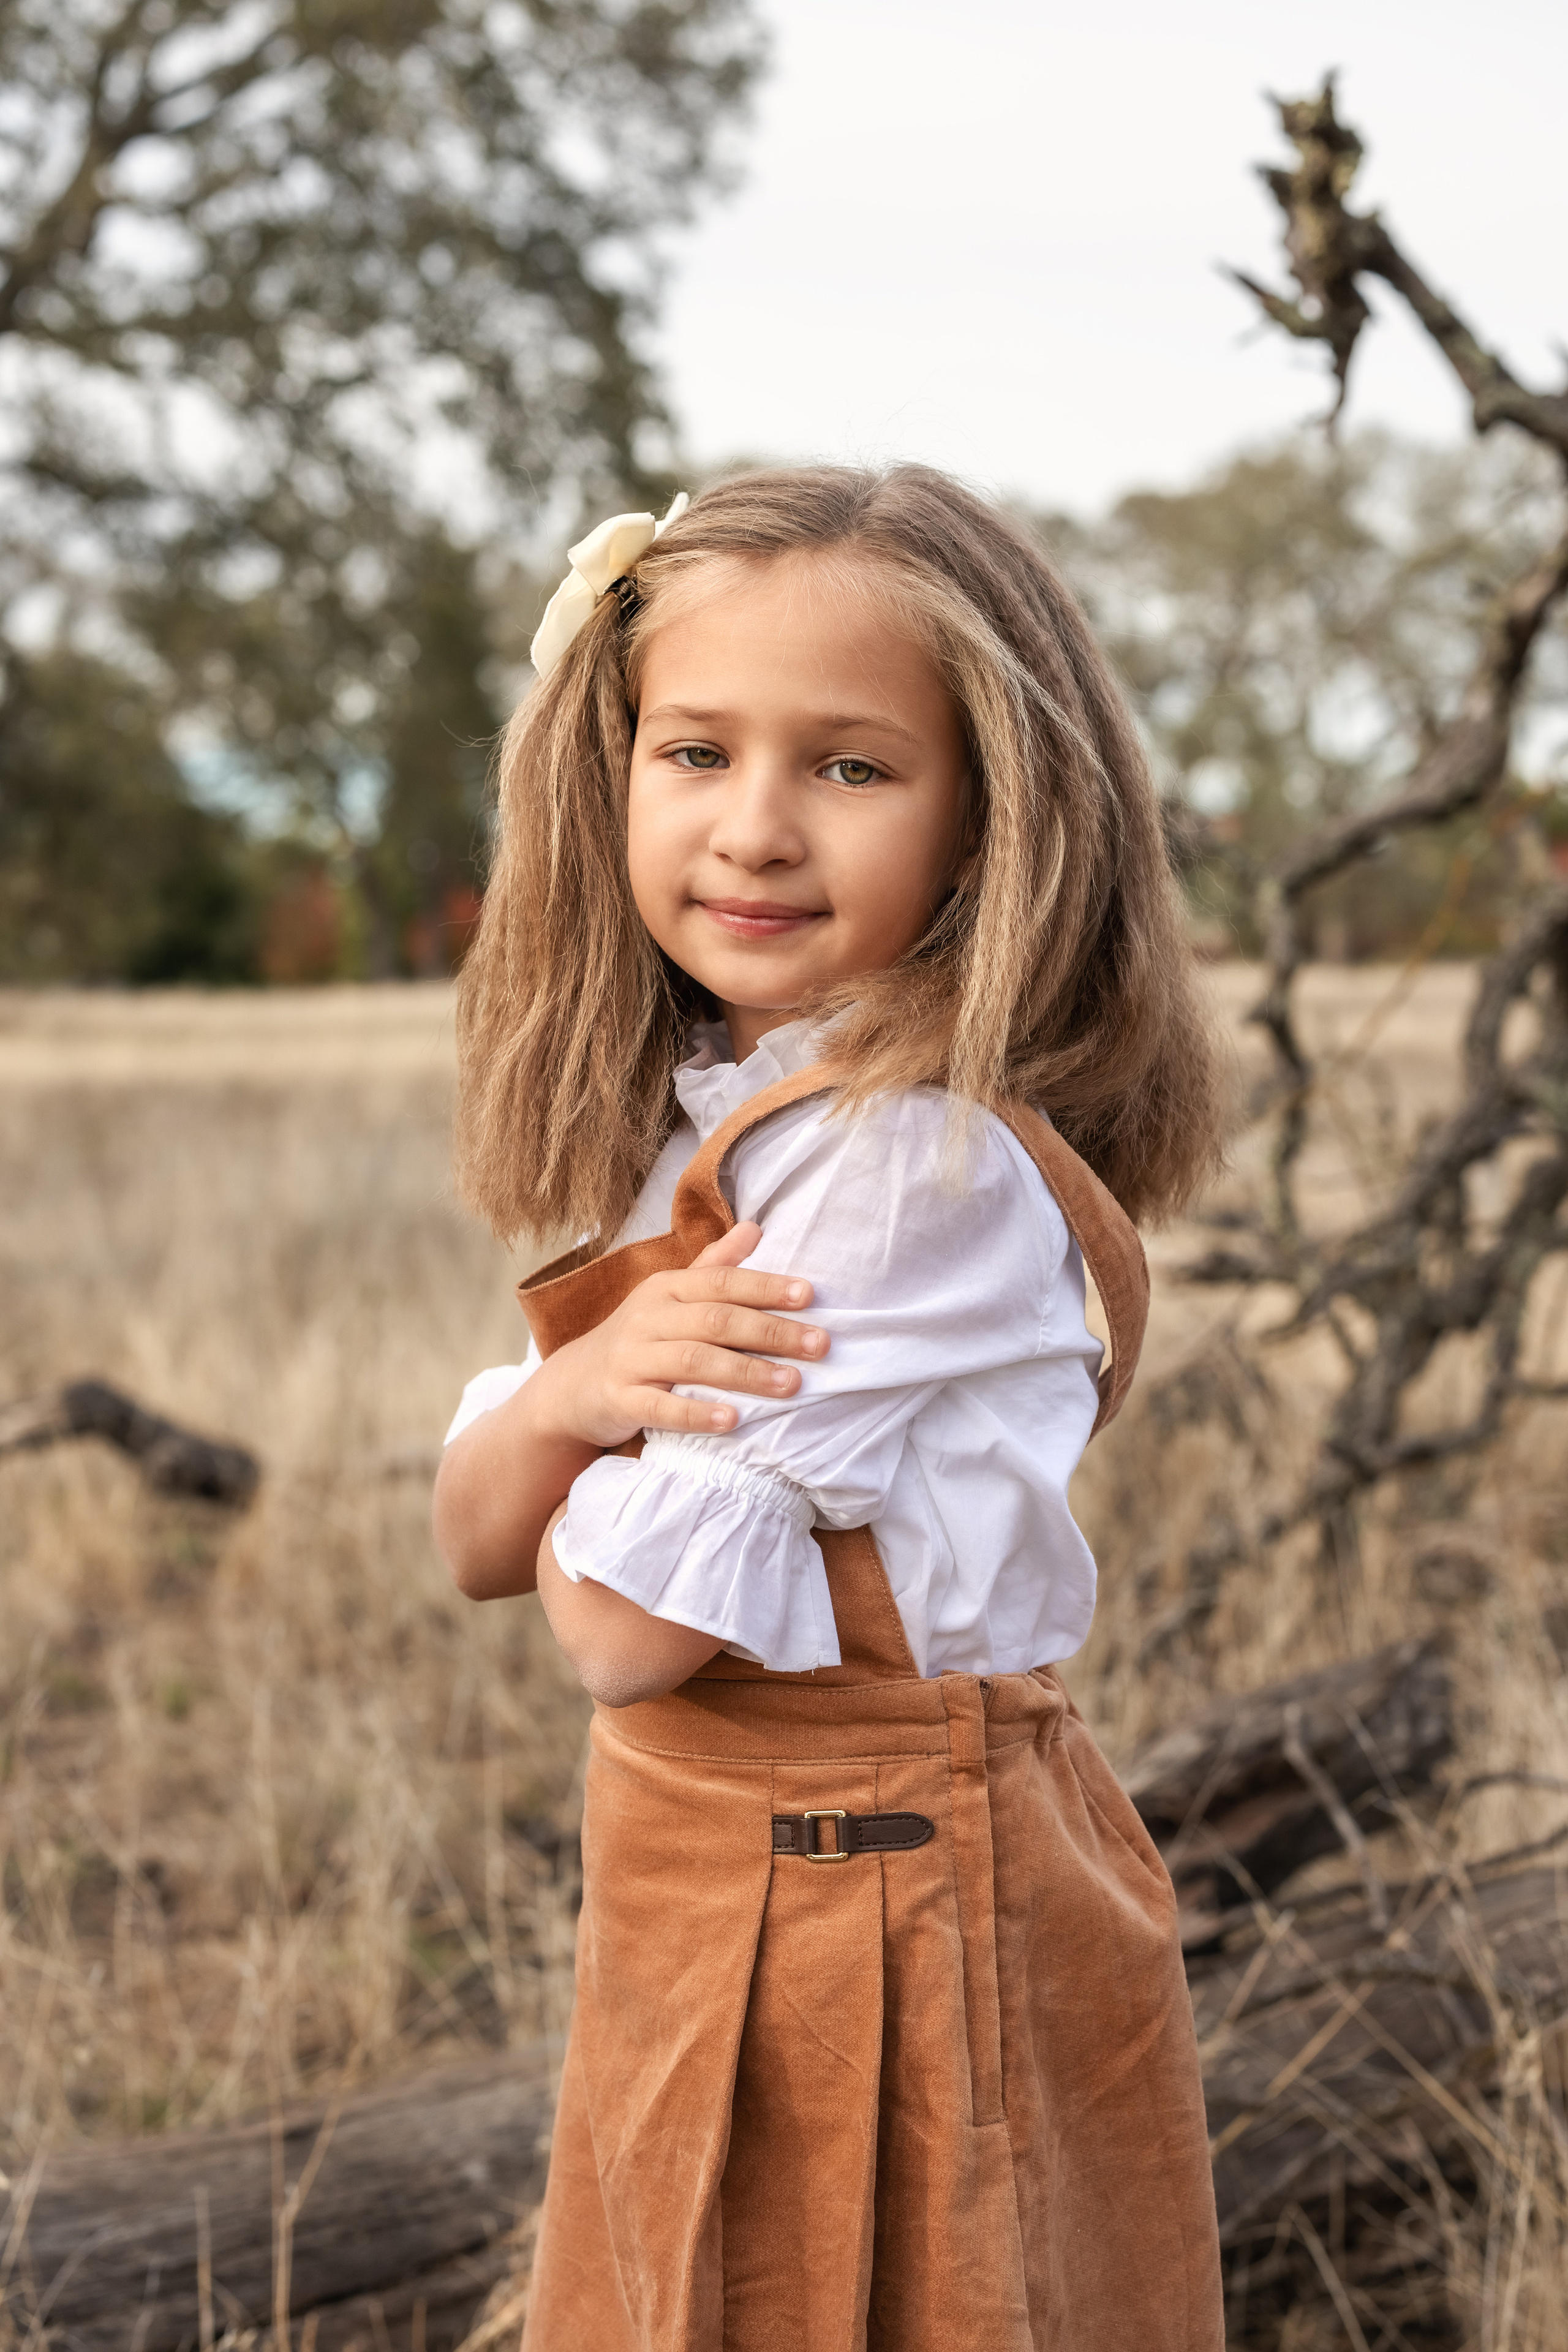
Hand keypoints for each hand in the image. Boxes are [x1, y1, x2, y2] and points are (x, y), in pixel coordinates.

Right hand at [528, 1221, 826, 1451]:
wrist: (572, 1386)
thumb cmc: (639, 1338)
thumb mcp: (671, 1297)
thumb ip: (713, 1265)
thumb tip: (755, 1226)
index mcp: (666, 1288)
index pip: (721, 1281)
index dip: (765, 1287)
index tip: (809, 1296)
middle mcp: (648, 1318)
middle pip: (716, 1320)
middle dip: (771, 1332)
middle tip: (820, 1345)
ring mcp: (632, 1358)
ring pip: (693, 1361)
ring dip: (746, 1372)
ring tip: (791, 1384)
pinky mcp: (620, 1398)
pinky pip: (660, 1406)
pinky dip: (697, 1414)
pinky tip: (732, 1420)